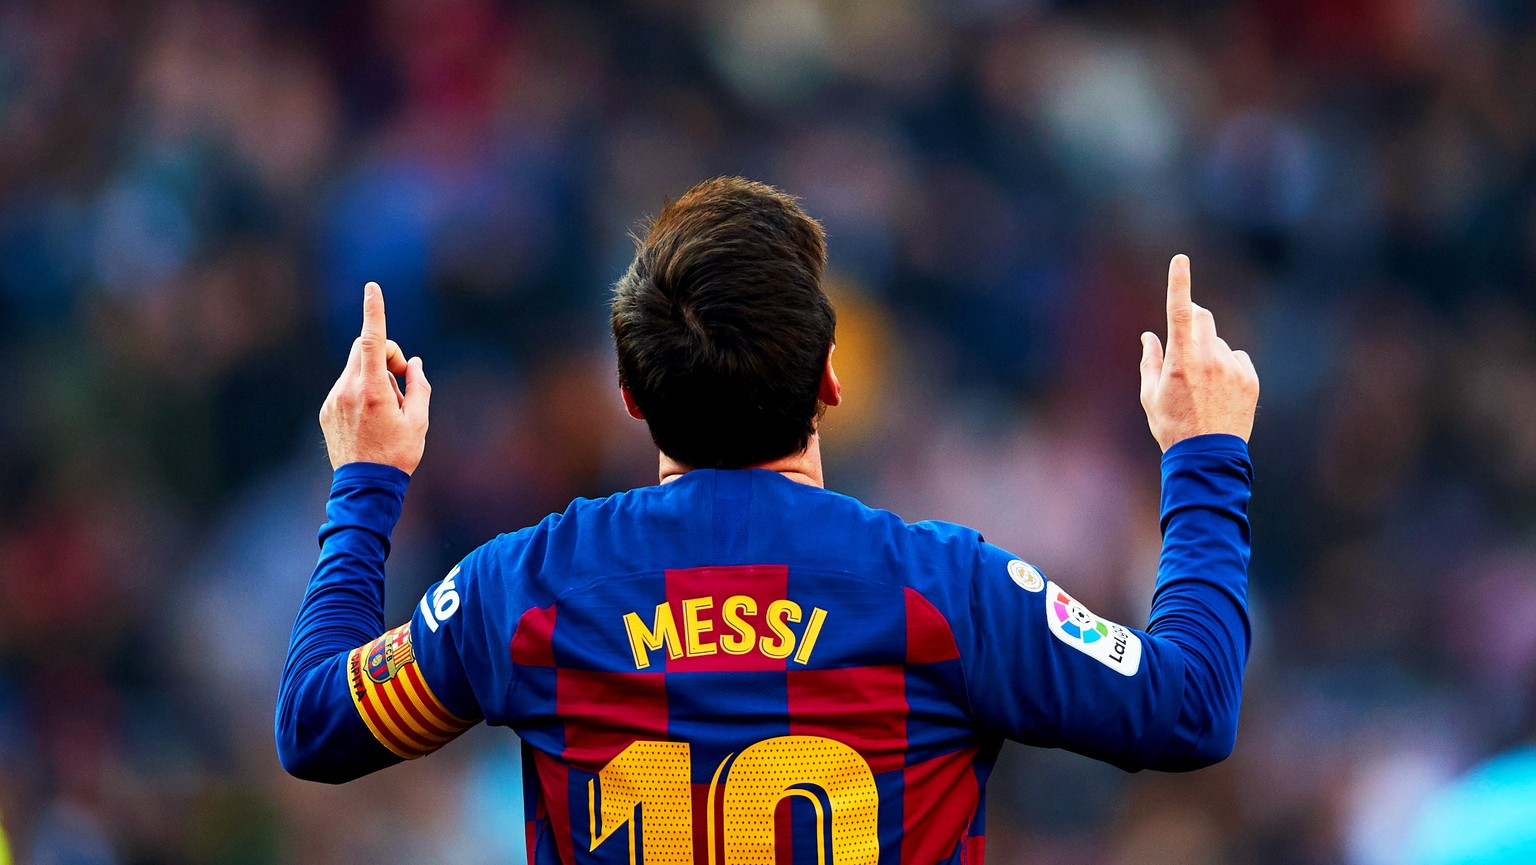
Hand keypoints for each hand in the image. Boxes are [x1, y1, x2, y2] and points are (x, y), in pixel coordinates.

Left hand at [320, 282, 431, 473]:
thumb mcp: (420, 421)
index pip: (372, 341)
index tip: (372, 288)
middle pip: (364, 349)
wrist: (365, 487)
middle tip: (403, 379)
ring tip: (387, 409)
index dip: (374, 312)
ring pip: (356, 368)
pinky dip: (362, 390)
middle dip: (386, 354)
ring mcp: (334, 400)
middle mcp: (348, 391)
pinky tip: (371, 419)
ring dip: (375, 376)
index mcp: (373, 392)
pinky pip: (346, 386)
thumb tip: (414, 364)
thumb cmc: (398, 455)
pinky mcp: (327, 410)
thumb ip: (419, 386)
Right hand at [1138, 255, 1258, 451]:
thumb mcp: (1150, 395)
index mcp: (1181, 360)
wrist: (1208, 457)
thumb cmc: (1172, 426)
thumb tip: (1149, 335)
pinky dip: (1227, 366)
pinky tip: (1220, 391)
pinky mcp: (1250, 379)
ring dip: (1208, 350)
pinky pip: (1237, 358)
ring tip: (1202, 385)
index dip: (1179, 283)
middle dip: (1193, 319)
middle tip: (1185, 342)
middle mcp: (1210, 359)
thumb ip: (1150, 360)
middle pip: (1204, 317)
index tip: (1181, 260)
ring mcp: (1233, 368)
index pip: (1180, 311)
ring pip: (1219, 341)